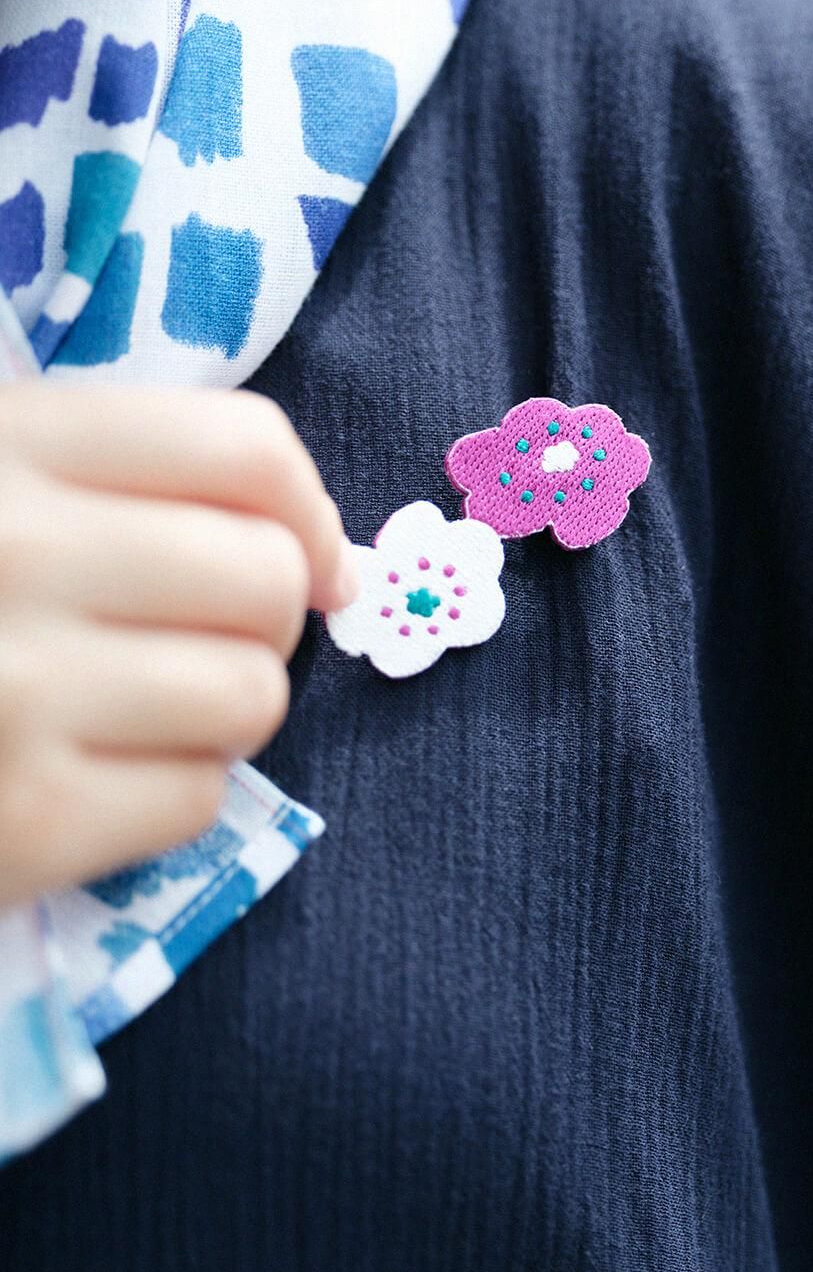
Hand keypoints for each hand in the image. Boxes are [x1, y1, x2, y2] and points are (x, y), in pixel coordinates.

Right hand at [0, 386, 355, 908]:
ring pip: (252, 696)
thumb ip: (114, 474)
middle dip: (258, 619)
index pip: (244, 449)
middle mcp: (15, 556)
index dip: (308, 510)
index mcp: (3, 444)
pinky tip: (91, 775)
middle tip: (193, 639)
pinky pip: (196, 800)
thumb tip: (322, 552)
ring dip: (217, 710)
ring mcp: (18, 695)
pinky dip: (166, 794)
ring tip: (136, 708)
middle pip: (266, 581)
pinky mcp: (26, 827)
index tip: (312, 557)